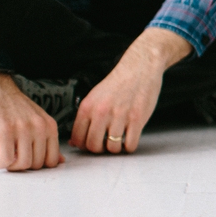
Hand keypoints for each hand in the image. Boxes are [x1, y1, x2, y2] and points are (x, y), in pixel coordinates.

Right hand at [0, 72, 63, 170]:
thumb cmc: (15, 107)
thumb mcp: (38, 121)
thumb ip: (48, 141)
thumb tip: (58, 161)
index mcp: (50, 126)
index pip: (52, 160)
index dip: (39, 166)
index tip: (27, 160)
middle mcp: (40, 127)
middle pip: (37, 164)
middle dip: (23, 166)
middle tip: (13, 158)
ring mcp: (23, 129)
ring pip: (23, 164)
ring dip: (11, 166)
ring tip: (5, 156)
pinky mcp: (5, 131)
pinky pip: (7, 160)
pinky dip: (0, 163)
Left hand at [70, 28, 190, 154]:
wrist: (140, 68)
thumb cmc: (119, 82)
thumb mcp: (95, 96)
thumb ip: (85, 117)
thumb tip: (75, 141)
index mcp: (88, 107)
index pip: (78, 138)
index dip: (84, 145)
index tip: (91, 143)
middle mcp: (102, 112)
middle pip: (93, 146)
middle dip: (100, 149)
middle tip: (106, 142)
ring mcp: (120, 116)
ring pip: (112, 147)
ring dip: (116, 147)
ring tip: (119, 139)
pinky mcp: (137, 119)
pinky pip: (130, 144)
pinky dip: (129, 146)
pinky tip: (130, 138)